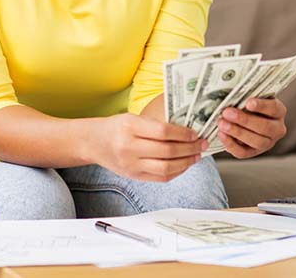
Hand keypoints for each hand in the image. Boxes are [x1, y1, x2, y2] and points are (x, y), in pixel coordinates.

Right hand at [92, 113, 207, 181]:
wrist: (94, 142)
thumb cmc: (116, 127)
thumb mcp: (133, 118)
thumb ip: (156, 124)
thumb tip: (186, 131)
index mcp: (130, 127)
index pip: (163, 132)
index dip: (183, 134)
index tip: (194, 133)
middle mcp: (129, 147)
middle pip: (168, 151)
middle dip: (189, 148)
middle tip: (201, 144)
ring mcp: (131, 164)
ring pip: (166, 167)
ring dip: (186, 162)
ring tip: (196, 156)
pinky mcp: (134, 176)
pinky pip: (161, 177)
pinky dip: (176, 172)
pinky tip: (184, 165)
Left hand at [215, 97, 286, 158]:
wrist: (247, 118)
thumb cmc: (249, 104)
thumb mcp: (251, 97)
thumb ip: (246, 97)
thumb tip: (233, 97)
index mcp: (279, 111)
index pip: (273, 108)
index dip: (261, 106)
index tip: (248, 103)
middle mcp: (277, 129)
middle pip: (265, 127)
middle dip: (244, 120)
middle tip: (227, 113)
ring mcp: (267, 143)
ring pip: (256, 141)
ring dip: (237, 132)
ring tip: (222, 124)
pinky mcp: (254, 152)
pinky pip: (243, 152)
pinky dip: (231, 144)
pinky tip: (221, 134)